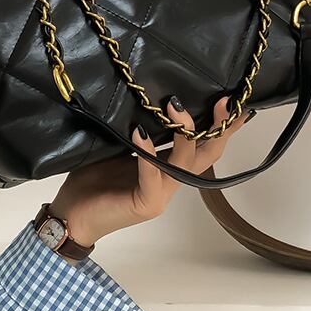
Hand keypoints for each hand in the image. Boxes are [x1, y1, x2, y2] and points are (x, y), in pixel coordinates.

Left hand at [48, 94, 252, 253]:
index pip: (205, 143)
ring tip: (175, 104)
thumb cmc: (94, 179)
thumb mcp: (123, 146)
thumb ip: (144, 129)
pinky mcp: (146, 202)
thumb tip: (152, 94)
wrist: (71, 216)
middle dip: (220, 127)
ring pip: (186, 161)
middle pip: (208, 153)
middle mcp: (173, 179)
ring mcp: (162, 193)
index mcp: (171, 166)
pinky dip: (147, 152)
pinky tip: (140, 132)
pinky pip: (152, 174)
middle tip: (224, 101)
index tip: (239, 100)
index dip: (225, 125)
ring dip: (184, 131)